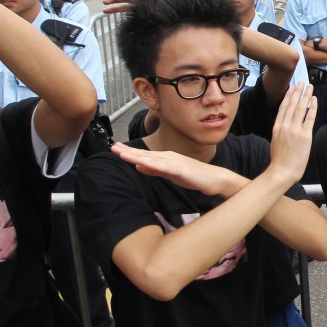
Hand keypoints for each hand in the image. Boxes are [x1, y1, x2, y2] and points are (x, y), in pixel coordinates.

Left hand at [110, 142, 235, 195]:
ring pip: (151, 159)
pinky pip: (163, 167)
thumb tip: (139, 166)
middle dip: (127, 151)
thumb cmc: (194, 177)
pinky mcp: (180, 169)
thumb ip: (155, 170)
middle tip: (112, 147)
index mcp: (165, 158)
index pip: (144, 156)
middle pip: (144, 154)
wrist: (214, 179)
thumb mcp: (170, 174)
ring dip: (135, 156)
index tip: (115, 149)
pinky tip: (142, 163)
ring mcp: (174, 162)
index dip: (129, 152)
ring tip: (121, 153)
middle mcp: (168, 157)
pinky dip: (151, 164)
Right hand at [268, 82, 316, 180]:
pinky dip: (313, 107)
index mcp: (277, 127)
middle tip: (302, 82)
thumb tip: (287, 124)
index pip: (283, 107)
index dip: (288, 96)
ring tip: (310, 87)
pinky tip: (314, 100)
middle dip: (298, 92)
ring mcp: (295, 130)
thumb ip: (282, 130)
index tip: (292, 88)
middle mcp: (285, 126)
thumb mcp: (276, 141)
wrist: (282, 171)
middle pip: (292, 104)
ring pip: (301, 108)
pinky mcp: (305, 135)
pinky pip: (310, 118)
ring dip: (306, 96)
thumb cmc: (279, 160)